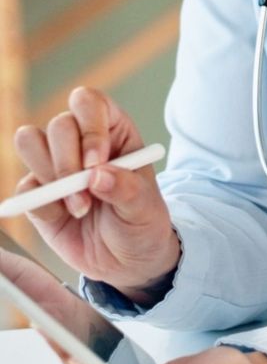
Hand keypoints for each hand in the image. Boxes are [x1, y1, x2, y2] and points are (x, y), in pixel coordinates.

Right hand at [11, 87, 178, 297]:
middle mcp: (82, 141)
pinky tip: (63, 217)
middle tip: (84, 196)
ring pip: (30, 142)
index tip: (95, 163)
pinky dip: (40, 204)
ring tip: (78, 206)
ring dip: (50, 178)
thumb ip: (125, 189)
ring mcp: (56, 164)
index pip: (90, 103)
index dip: (89, 127)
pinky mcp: (37, 192)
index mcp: (115, 131)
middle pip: (57, 125)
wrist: (126, 260)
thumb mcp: (145, 208)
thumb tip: (97, 175)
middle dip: (67, 163)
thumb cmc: (142, 224)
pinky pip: (23, 185)